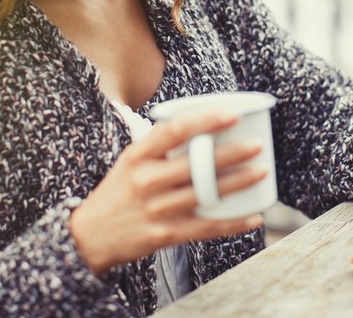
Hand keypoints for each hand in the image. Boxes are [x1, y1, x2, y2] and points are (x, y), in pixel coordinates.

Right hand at [69, 111, 266, 275]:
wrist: (90, 236)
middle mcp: (146, 180)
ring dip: (239, 183)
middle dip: (233, 153)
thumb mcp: (129, 162)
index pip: (174, 130)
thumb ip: (158, 146)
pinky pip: (205, 228)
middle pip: (197, 164)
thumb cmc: (117, 192)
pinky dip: (232, 223)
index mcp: (137, 156)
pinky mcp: (165, 235)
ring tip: (262, 172)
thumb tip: (197, 124)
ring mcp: (156, 209)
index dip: (205, 120)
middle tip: (257, 145)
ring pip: (207, 194)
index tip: (231, 115)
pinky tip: (253, 217)